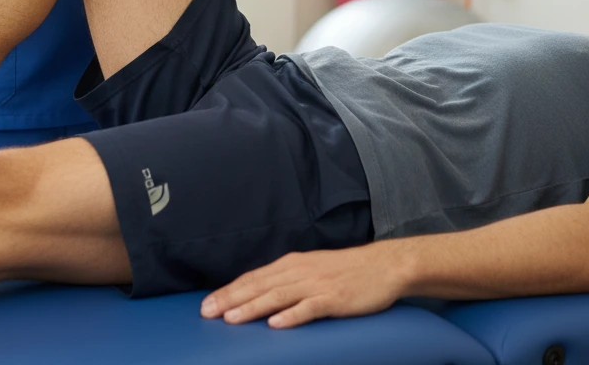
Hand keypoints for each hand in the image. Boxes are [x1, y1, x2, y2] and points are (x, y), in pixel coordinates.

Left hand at [200, 242, 410, 329]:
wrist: (381, 266)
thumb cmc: (344, 272)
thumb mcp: (310, 271)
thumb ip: (287, 281)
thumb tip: (261, 296)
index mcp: (290, 264)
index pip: (252, 278)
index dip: (228, 291)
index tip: (207, 304)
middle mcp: (298, 271)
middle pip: (258, 286)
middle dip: (230, 299)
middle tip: (207, 313)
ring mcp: (315, 285)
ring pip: (277, 296)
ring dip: (252, 307)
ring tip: (232, 319)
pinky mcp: (334, 298)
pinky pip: (309, 308)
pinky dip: (291, 316)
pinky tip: (276, 324)